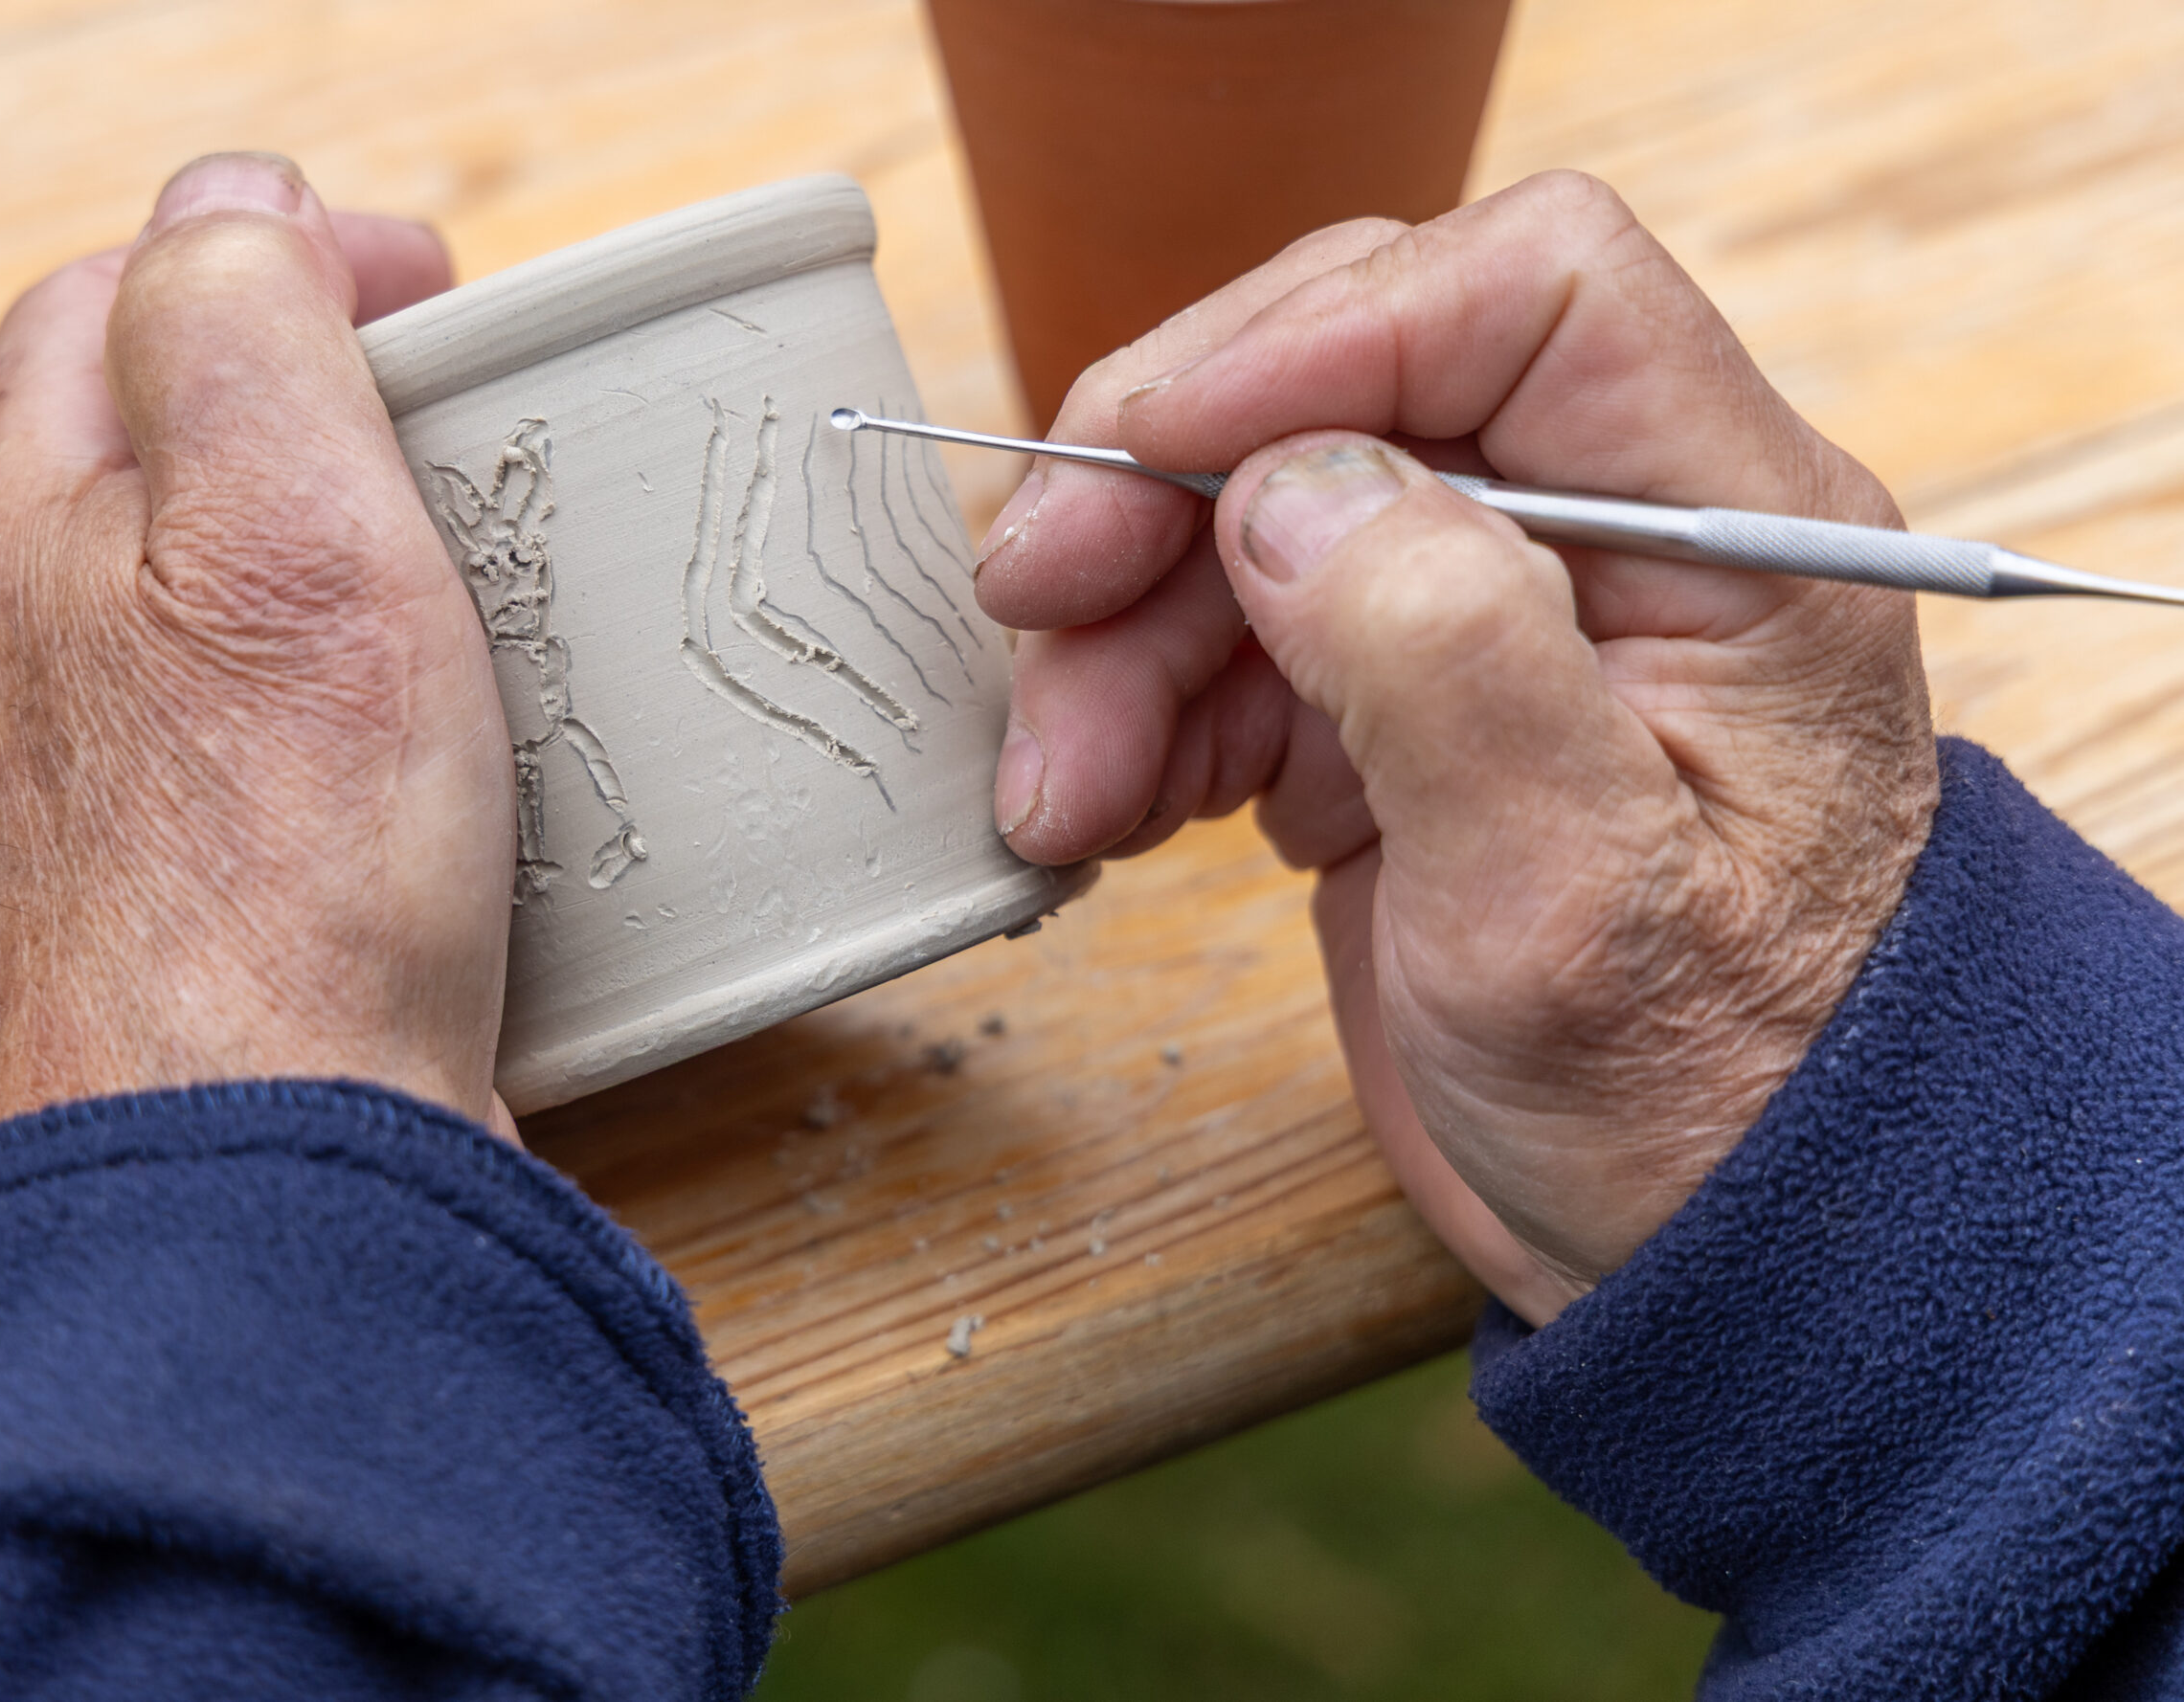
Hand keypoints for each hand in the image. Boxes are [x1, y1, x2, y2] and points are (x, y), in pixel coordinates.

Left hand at [0, 153, 519, 1136]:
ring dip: (350, 536)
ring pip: (226, 579)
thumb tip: (243, 205)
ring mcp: (110, 765)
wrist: (267, 1163)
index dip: (288, 256)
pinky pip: (274, 714)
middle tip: (467, 419)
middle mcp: (40, 640)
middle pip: (171, 436)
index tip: (438, 295)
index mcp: (31, 525)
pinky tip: (454, 732)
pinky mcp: (195, 871)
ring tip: (481, 562)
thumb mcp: (286, 535)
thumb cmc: (280, 879)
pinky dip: (365, 678)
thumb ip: (246, 324)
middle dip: (320, 390)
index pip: (121, 296)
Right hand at [979, 172, 1937, 1323]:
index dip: (1317, 332)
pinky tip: (1099, 806)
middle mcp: (1612, 540)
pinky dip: (1137, 706)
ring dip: (1119, 633)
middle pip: (1352, 386)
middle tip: (1029, 599)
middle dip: (1163, 488)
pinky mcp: (1404, 708)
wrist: (1717, 1250)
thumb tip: (1286, 486)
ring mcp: (1497, 619)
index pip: (1529, 292)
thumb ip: (1445, 656)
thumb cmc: (1702, 1097)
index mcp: (1725, 534)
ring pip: (1257, 518)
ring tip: (1060, 793)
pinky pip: (1233, 638)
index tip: (1144, 447)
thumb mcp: (1575, 896)